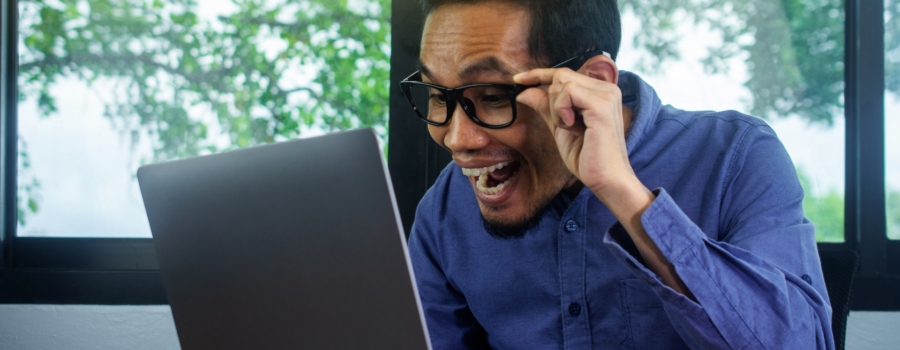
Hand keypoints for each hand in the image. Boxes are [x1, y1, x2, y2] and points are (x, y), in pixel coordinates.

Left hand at [513, 68, 647, 207]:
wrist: (605, 180)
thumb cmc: (587, 157)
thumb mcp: (559, 127)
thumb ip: (545, 107)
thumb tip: (524, 92)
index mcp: (600, 92)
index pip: (564, 73)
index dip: (539, 74)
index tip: (516, 79)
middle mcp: (606, 89)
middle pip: (560, 76)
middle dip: (550, 101)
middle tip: (562, 125)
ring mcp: (606, 95)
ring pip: (561, 83)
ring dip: (557, 109)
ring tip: (571, 129)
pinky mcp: (602, 105)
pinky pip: (567, 92)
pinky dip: (561, 111)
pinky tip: (573, 128)